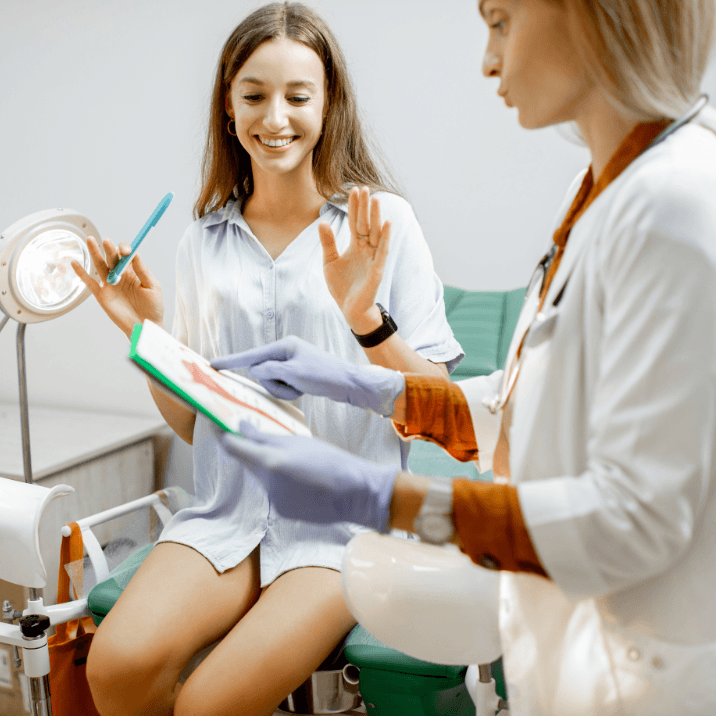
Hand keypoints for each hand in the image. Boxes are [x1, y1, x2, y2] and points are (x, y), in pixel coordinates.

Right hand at [71, 237, 163, 337]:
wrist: (146, 326)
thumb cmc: (153, 307)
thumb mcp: (152, 287)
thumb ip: (143, 271)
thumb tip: (135, 255)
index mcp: (134, 271)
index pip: (126, 256)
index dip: (125, 250)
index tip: (125, 251)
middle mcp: (120, 275)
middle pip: (112, 258)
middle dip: (109, 249)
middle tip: (106, 241)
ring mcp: (110, 284)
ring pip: (100, 265)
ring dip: (95, 253)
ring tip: (90, 240)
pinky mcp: (102, 295)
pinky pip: (89, 282)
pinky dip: (81, 273)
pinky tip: (74, 262)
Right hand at [210, 336, 404, 415]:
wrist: (350, 384)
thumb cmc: (324, 376)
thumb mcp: (294, 373)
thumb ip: (269, 371)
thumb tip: (255, 370)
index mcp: (285, 346)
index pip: (252, 355)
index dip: (231, 361)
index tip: (212, 364)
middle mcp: (286, 351)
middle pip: (262, 371)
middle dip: (274, 384)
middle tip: (295, 386)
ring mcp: (292, 363)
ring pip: (272, 382)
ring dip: (284, 390)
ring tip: (302, 389)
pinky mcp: (297, 374)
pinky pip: (282, 386)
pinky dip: (291, 392)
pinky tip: (306, 390)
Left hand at [220, 421, 398, 530]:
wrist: (356, 493)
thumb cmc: (331, 461)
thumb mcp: (298, 441)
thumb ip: (265, 437)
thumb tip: (242, 427)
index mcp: (271, 463)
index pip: (234, 448)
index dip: (222, 435)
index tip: (216, 424)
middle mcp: (268, 485)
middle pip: (249, 464)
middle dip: (253, 452)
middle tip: (264, 438)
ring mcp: (275, 502)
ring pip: (263, 479)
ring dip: (270, 468)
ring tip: (298, 462)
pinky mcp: (284, 513)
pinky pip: (275, 492)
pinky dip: (282, 483)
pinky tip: (303, 479)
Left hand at [320, 186, 390, 334]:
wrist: (350, 309)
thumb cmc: (341, 286)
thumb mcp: (330, 262)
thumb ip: (328, 243)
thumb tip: (322, 222)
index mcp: (354, 246)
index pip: (354, 222)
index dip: (353, 207)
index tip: (353, 189)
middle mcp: (365, 249)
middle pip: (365, 223)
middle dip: (364, 207)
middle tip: (364, 187)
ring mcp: (373, 258)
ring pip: (375, 233)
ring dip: (375, 217)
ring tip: (375, 199)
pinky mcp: (377, 269)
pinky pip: (382, 250)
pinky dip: (384, 237)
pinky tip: (386, 223)